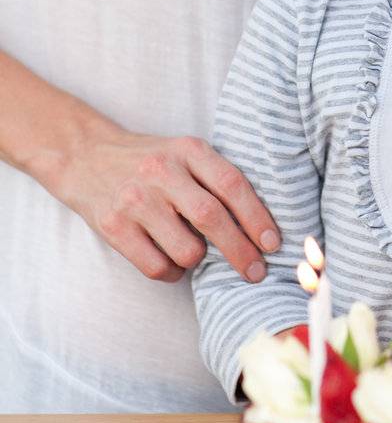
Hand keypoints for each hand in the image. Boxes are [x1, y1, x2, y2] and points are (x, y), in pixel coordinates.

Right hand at [58, 129, 280, 283]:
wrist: (87, 157)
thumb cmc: (151, 162)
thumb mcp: (185, 153)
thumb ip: (216, 178)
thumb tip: (260, 226)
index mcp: (188, 149)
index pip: (232, 184)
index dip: (257, 216)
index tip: (274, 243)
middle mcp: (162, 172)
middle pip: (212, 217)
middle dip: (241, 251)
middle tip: (257, 272)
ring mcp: (136, 199)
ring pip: (186, 249)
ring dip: (199, 261)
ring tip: (195, 253)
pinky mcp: (113, 226)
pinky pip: (157, 267)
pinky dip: (173, 273)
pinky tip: (173, 264)